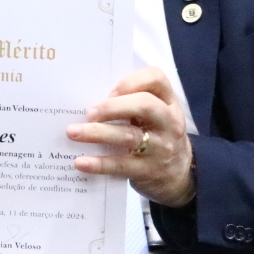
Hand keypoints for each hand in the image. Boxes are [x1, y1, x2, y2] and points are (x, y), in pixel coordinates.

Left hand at [67, 67, 195, 206]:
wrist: (179, 175)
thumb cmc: (157, 136)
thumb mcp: (155, 115)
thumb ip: (133, 103)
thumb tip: (93, 102)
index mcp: (168, 102)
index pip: (156, 78)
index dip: (131, 81)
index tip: (110, 91)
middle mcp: (168, 122)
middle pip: (145, 105)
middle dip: (113, 107)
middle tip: (89, 113)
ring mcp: (160, 147)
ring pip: (129, 136)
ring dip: (97, 133)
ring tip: (73, 132)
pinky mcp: (149, 171)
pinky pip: (122, 165)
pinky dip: (99, 163)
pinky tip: (81, 162)